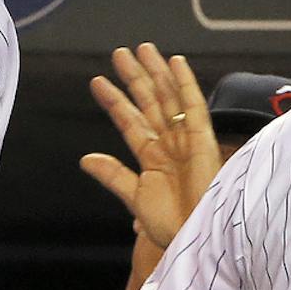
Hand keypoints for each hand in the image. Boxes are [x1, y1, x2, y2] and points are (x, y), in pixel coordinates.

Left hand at [80, 43, 220, 249]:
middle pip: (150, 104)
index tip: (98, 81)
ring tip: (141, 50)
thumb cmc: (174, 226)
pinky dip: (185, 84)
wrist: (197, 239)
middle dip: (136, 78)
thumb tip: (86, 159)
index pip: (130, 122)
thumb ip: (113, 175)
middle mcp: (170, 146)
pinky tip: (174, 63)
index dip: (114, 101)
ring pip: (169, 99)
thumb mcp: (135, 198)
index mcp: (154, 159)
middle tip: (120, 53)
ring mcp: (187, 141)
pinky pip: (194, 107)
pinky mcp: (204, 141)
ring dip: (155, 73)